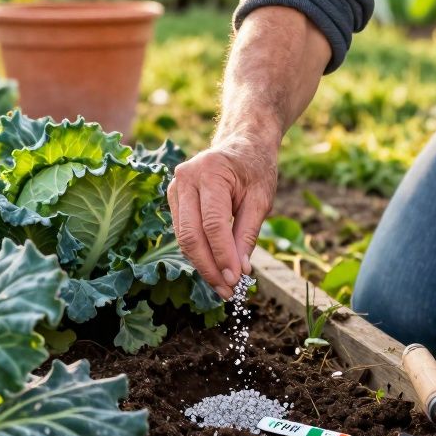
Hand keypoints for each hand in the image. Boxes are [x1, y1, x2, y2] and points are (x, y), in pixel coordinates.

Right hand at [168, 133, 277, 299]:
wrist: (242, 144)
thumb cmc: (255, 169)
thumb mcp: (261, 199)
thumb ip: (247, 234)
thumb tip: (240, 271)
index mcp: (210, 172)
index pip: (213, 224)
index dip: (223, 256)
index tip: (235, 281)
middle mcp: (186, 178)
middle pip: (190, 234)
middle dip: (209, 267)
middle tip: (227, 291)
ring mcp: (175, 188)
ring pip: (183, 237)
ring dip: (202, 265)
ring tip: (223, 285)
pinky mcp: (174, 198)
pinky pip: (183, 232)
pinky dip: (198, 253)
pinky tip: (215, 268)